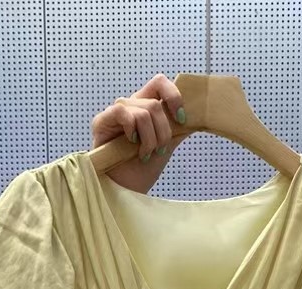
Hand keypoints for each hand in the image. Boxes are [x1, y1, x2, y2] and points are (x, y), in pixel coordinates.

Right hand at [90, 74, 184, 192]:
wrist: (126, 192)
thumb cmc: (142, 170)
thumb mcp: (167, 146)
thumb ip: (179, 128)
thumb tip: (199, 115)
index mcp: (145, 107)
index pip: (160, 83)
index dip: (174, 97)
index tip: (181, 120)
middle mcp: (131, 106)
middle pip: (155, 104)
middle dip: (163, 132)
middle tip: (159, 150)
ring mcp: (116, 113)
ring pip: (143, 113)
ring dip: (149, 139)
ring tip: (144, 154)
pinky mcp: (101, 122)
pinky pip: (122, 112)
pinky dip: (131, 129)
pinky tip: (131, 143)